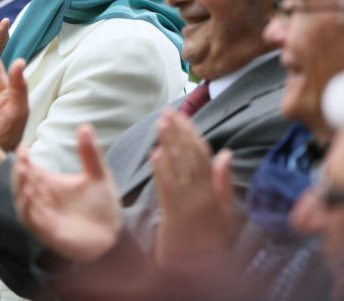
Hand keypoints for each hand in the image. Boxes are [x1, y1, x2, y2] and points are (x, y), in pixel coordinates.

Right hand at [13, 124, 122, 262]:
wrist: (113, 232)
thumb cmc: (102, 203)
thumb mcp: (97, 173)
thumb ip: (89, 151)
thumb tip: (85, 125)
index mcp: (51, 183)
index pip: (30, 169)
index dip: (23, 159)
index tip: (24, 147)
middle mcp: (43, 198)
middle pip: (22, 183)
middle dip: (20, 171)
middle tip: (23, 158)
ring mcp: (44, 215)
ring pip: (23, 201)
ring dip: (21, 188)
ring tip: (24, 173)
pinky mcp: (48, 232)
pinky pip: (32, 221)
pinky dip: (27, 209)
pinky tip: (29, 197)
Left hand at [151, 110, 233, 264]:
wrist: (198, 268)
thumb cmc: (214, 238)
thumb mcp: (227, 211)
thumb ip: (223, 181)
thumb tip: (226, 153)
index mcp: (214, 193)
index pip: (202, 157)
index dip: (192, 134)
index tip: (183, 117)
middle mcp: (198, 195)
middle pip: (186, 157)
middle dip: (176, 132)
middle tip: (166, 113)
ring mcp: (183, 203)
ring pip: (175, 168)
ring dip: (165, 144)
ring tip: (159, 124)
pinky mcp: (168, 213)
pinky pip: (163, 187)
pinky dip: (158, 169)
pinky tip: (153, 154)